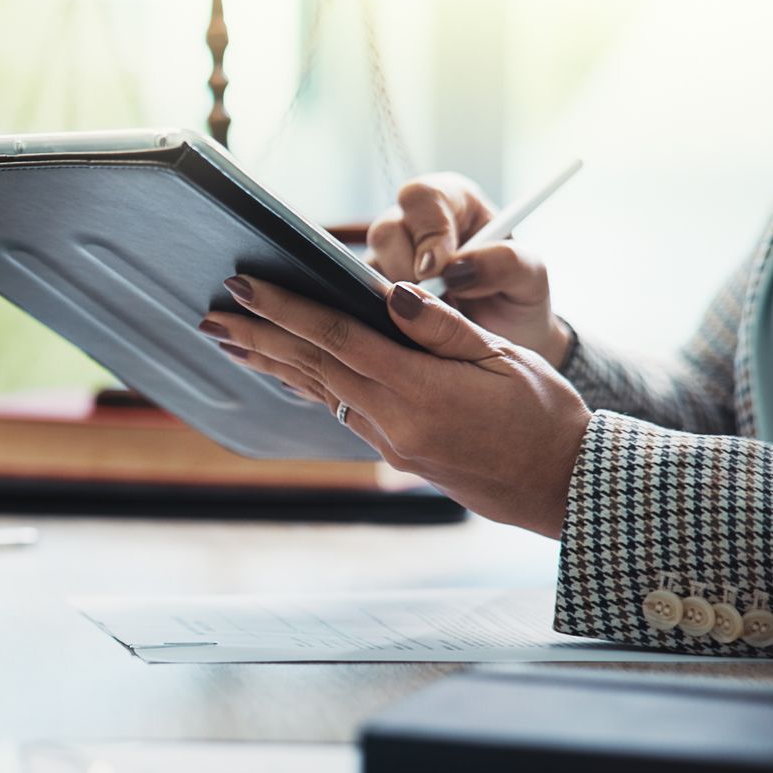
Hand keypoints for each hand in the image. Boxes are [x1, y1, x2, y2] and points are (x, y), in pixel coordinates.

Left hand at [199, 275, 591, 537]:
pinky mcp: (395, 454)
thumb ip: (442, 326)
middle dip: (258, 336)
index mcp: (420, 390)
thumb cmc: (545, 414)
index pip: (337, 339)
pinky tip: (285, 372)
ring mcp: (390, 442)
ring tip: (229, 341)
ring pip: (319, 391)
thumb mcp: (505, 356)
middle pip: (312, 366)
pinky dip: (306, 385)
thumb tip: (389, 293)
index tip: (243, 286)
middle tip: (211, 315)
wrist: (562, 486)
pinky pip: (338, 410)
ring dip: (271, 362)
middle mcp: (394, 421)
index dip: (285, 310)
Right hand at [367, 173, 571, 365]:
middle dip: (406, 268)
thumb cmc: (516, 298)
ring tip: (430, 320)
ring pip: (366, 266)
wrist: (502, 343)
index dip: (427, 229)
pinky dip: (382, 316)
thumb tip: (459, 268)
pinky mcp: (371, 291)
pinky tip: (410, 330)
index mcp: (452, 204)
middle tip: (431, 300)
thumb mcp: (530, 278)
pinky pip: (359, 298)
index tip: (438, 267)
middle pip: (386, 230)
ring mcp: (388, 260)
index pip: (424, 197)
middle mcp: (413, 226)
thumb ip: (506, 263)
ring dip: (394, 297)